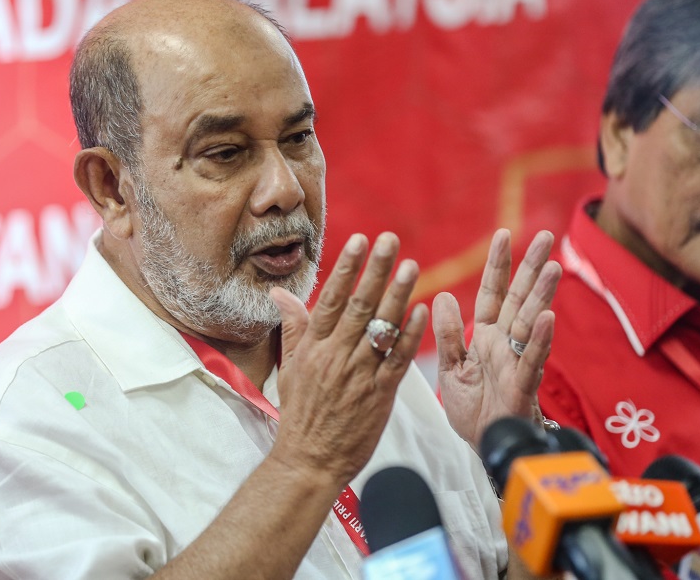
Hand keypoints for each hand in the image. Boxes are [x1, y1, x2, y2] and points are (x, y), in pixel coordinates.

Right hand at [268, 232, 429, 486]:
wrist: (310, 460)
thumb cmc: (300, 413)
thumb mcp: (290, 367)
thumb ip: (292, 327)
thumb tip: (279, 292)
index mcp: (313, 347)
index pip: (331, 299)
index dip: (346, 269)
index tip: (358, 241)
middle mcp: (336, 356)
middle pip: (359, 306)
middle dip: (375, 270)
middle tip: (390, 240)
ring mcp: (359, 375)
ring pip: (381, 328)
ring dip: (397, 295)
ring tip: (410, 266)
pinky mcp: (379, 395)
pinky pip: (397, 360)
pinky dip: (409, 335)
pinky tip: (421, 311)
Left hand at [433, 229, 560, 449]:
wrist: (484, 445)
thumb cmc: (472, 408)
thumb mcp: (451, 368)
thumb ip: (448, 334)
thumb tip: (442, 296)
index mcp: (485, 336)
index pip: (493, 293)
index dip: (498, 265)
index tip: (504, 235)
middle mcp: (505, 343)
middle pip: (519, 299)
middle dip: (532, 268)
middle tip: (546, 238)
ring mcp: (517, 361)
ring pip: (531, 322)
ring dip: (542, 295)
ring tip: (553, 267)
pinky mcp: (523, 384)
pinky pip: (533, 358)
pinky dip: (541, 338)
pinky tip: (548, 316)